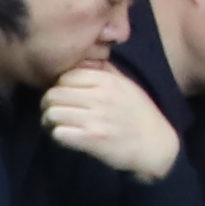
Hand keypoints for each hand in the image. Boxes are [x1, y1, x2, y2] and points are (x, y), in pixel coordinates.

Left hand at [40, 60, 178, 177]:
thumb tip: (81, 61)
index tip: (63, 96)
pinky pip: (59, 133)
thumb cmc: (140, 114)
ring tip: (55, 124)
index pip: (66, 76)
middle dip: (49, 104)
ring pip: (53, 113)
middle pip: (54, 94)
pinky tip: (66, 136)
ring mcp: (95, 119)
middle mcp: (99, 97)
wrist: (156, 144)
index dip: (59, 86)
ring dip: (50, 121)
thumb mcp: (126, 85)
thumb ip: (104, 72)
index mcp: (107, 81)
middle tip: (53, 111)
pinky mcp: (91, 140)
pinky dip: (58, 135)